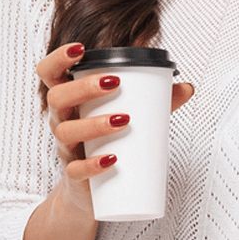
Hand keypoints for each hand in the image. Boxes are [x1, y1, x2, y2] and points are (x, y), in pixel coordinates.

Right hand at [37, 43, 193, 214]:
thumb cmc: (106, 140)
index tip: (80, 49)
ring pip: (66, 132)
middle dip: (83, 87)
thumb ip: (155, 100)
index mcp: (70, 99)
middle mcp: (62, 120)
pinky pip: (75, 171)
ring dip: (94, 123)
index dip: (58, 58)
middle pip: (56, 98)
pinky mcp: (73, 176)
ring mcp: (65, 148)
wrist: (90, 190)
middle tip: (114, 82)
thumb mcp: (126, 113)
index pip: (50, 73)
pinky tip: (112, 159)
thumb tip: (188, 87)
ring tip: (124, 119)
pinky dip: (93, 165)